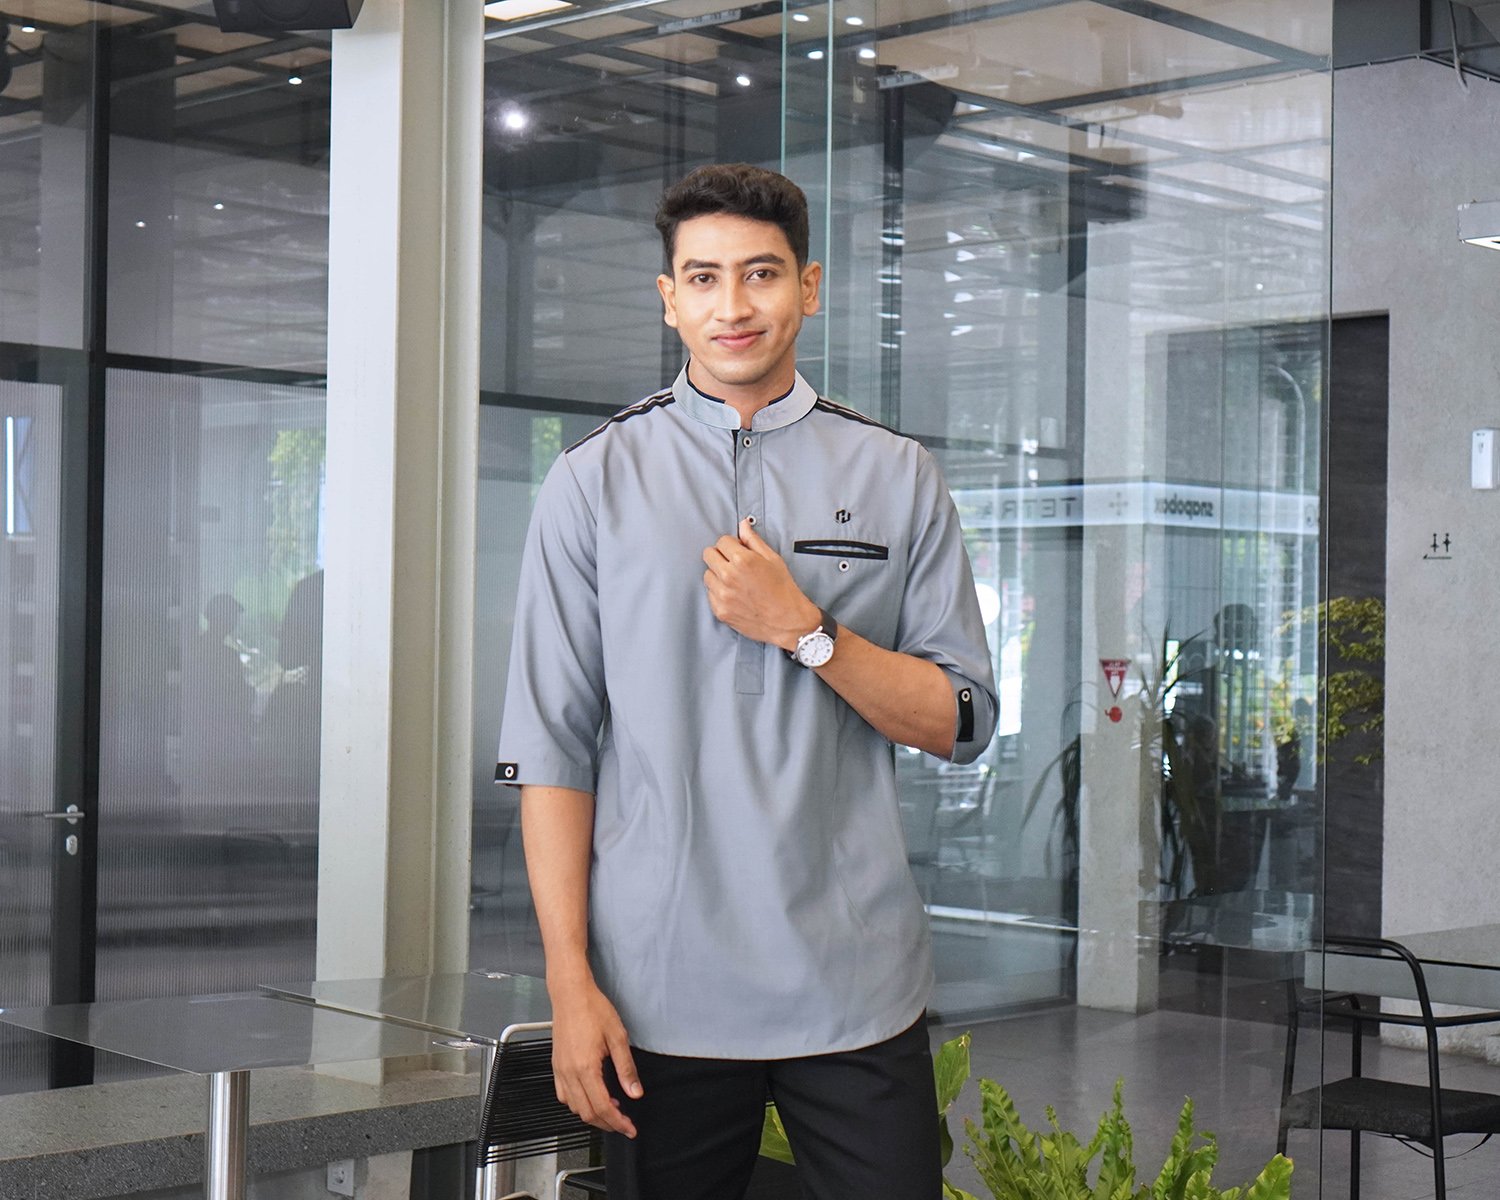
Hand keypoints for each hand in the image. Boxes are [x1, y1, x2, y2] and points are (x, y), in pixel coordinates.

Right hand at [547, 974, 642, 1136]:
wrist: (570, 994)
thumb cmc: (593, 1010)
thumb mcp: (618, 1037)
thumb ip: (626, 1068)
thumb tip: (635, 1092)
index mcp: (586, 1068)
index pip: (603, 1107)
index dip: (618, 1122)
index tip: (630, 1128)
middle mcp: (569, 1073)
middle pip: (587, 1113)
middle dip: (607, 1123)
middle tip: (623, 1123)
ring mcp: (560, 1071)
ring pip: (574, 1107)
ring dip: (592, 1114)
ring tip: (611, 1109)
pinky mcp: (556, 1066)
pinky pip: (563, 1095)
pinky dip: (578, 1104)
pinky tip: (590, 1097)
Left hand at [703, 518, 819, 651]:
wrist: (788, 621)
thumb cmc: (783, 589)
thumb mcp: (773, 559)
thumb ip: (753, 541)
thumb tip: (742, 525)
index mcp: (742, 560)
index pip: (722, 541)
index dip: (731, 544)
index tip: (738, 551)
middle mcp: (729, 576)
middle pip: (708, 555)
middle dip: (720, 556)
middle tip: (733, 564)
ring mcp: (723, 595)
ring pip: (707, 575)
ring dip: (717, 575)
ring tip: (735, 581)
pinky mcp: (720, 610)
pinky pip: (710, 594)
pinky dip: (719, 592)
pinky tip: (734, 595)